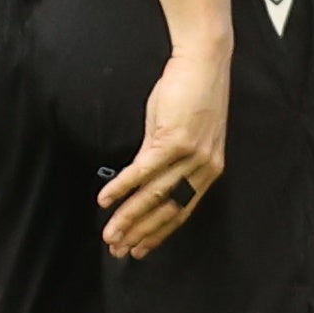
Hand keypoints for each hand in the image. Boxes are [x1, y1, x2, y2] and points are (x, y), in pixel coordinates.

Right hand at [98, 39, 232, 258]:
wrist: (203, 62)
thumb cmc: (190, 93)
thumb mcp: (179, 132)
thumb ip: (165, 159)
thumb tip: (141, 180)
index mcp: (208, 170)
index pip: (181, 211)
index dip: (158, 233)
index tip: (139, 249)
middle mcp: (203, 169)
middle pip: (167, 210)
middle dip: (139, 233)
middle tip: (118, 251)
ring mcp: (190, 156)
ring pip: (153, 196)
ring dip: (127, 218)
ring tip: (108, 234)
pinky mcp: (174, 141)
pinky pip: (143, 171)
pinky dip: (122, 188)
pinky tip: (105, 200)